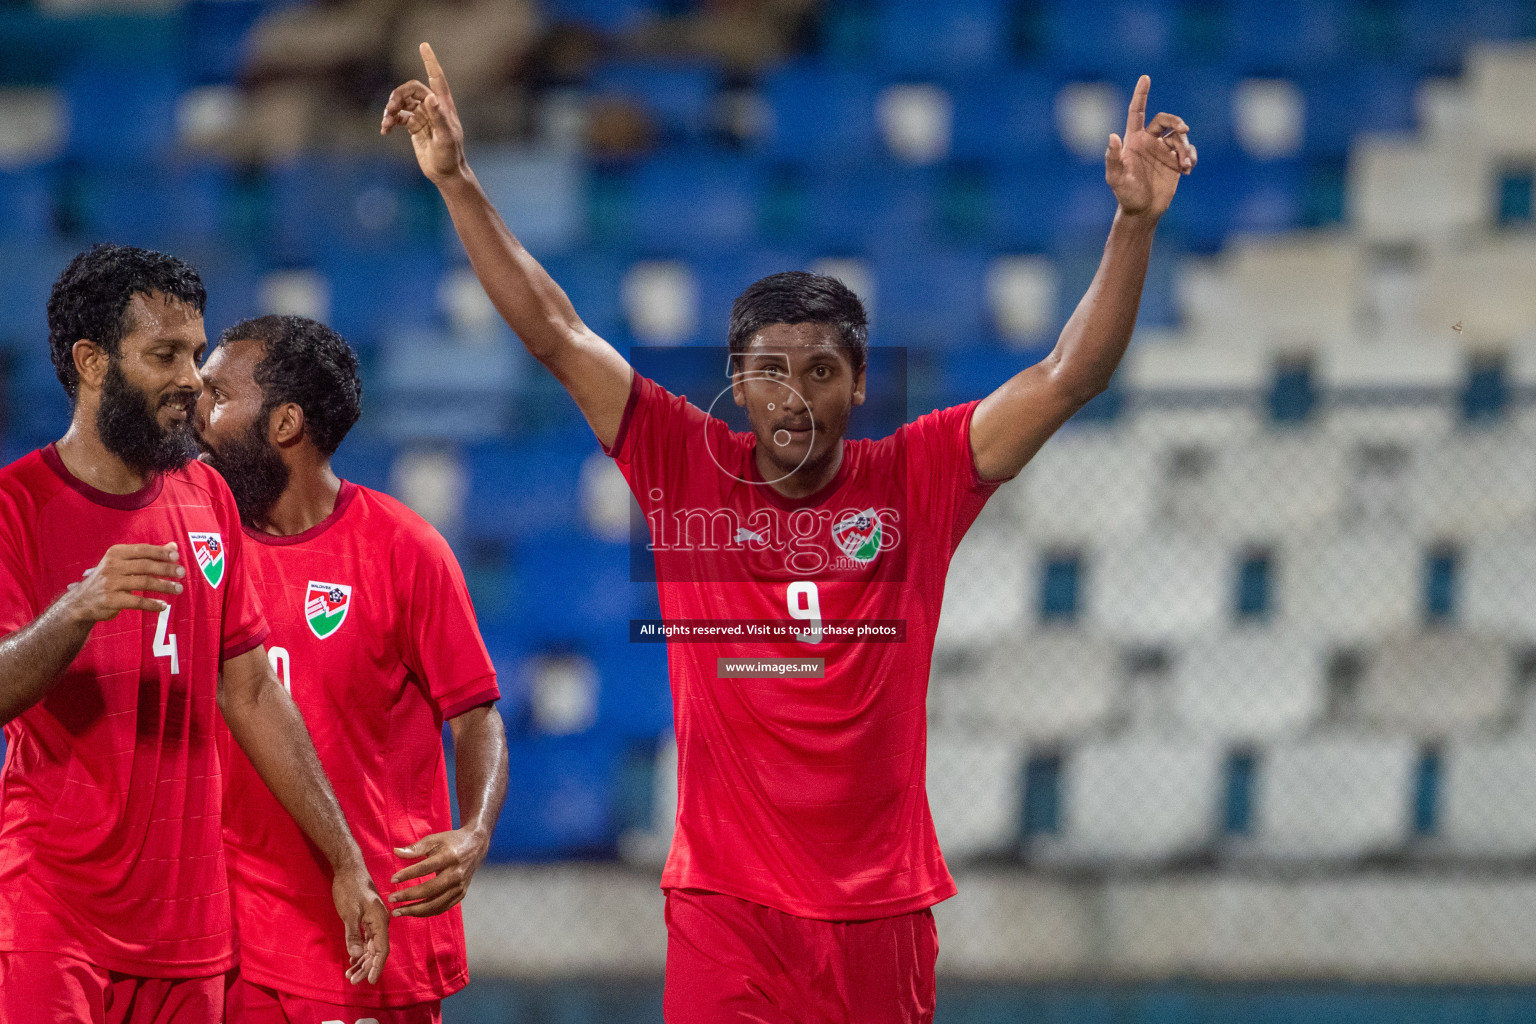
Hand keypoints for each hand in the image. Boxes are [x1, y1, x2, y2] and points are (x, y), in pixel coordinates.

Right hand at [64, 543, 183, 622]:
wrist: (81, 601)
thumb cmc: (109, 579)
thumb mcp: (123, 563)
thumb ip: (148, 555)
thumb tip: (174, 546)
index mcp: (115, 553)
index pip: (143, 550)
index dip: (160, 552)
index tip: (176, 556)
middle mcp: (112, 566)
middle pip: (145, 566)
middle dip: (166, 569)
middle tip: (182, 573)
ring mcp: (110, 583)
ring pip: (144, 582)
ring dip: (164, 586)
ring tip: (178, 589)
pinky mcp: (111, 600)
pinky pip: (137, 601)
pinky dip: (152, 604)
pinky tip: (163, 606)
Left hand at [332, 869, 389, 984]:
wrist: (348, 868)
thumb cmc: (350, 887)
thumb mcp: (349, 911)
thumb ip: (352, 934)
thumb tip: (355, 954)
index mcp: (380, 920)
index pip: (382, 949)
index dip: (377, 966)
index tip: (369, 980)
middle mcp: (380, 922)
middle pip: (376, 950)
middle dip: (366, 967)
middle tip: (353, 980)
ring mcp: (373, 921)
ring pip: (370, 947)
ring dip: (361, 961)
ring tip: (350, 974)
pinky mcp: (365, 920)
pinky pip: (365, 940)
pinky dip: (359, 951)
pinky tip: (352, 960)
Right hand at [381, 42, 466, 183]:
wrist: (446, 174)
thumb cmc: (450, 156)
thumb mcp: (445, 138)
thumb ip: (438, 117)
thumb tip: (429, 97)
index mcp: (443, 106)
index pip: (436, 78)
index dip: (430, 61)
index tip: (423, 44)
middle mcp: (433, 107)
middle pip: (411, 89)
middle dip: (398, 96)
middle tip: (390, 109)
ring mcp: (423, 116)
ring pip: (402, 102)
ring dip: (391, 109)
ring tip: (386, 122)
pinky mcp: (415, 127)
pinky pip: (398, 117)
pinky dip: (390, 121)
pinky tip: (385, 130)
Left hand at [388, 826, 489, 917]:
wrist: (476, 846)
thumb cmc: (451, 841)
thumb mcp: (435, 839)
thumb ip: (415, 848)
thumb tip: (396, 852)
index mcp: (449, 857)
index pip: (425, 868)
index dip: (408, 875)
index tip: (392, 880)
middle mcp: (456, 874)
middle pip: (430, 890)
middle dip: (408, 896)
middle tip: (391, 899)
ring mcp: (460, 886)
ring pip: (436, 904)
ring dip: (415, 910)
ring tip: (398, 911)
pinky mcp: (461, 894)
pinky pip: (442, 908)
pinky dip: (426, 912)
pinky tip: (413, 912)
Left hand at [1106, 75, 1195, 219]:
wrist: (1142, 211)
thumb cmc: (1125, 194)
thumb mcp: (1116, 178)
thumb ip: (1113, 158)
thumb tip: (1112, 136)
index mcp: (1134, 140)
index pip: (1138, 111)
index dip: (1141, 94)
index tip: (1145, 77)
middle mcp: (1149, 141)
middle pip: (1166, 120)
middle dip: (1176, 120)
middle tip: (1184, 128)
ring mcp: (1163, 150)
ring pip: (1180, 137)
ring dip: (1185, 147)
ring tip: (1184, 164)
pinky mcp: (1175, 161)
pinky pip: (1188, 151)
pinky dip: (1191, 156)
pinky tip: (1188, 169)